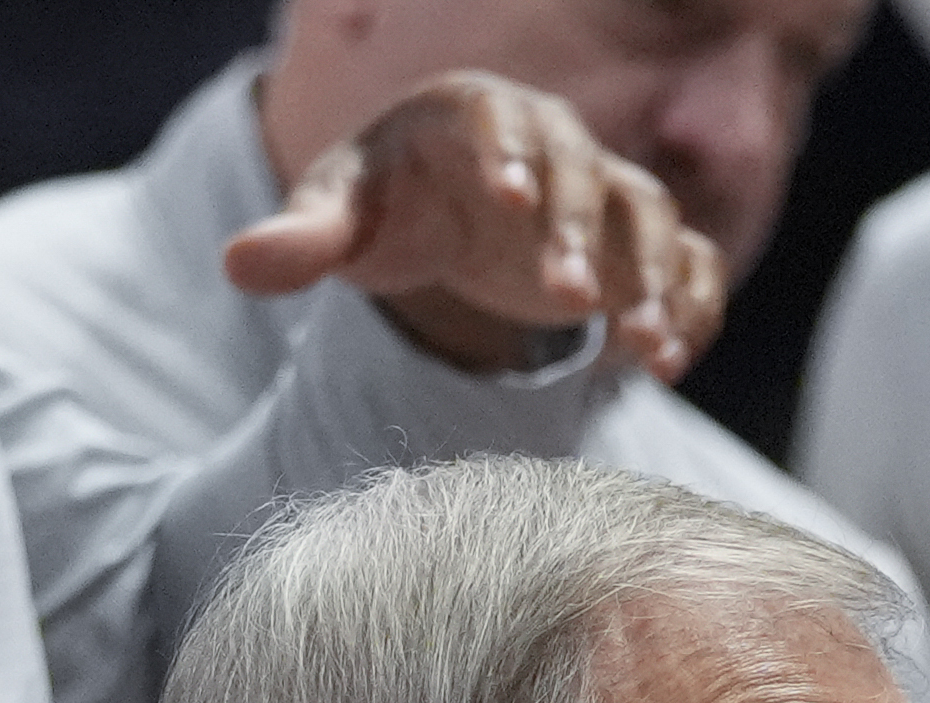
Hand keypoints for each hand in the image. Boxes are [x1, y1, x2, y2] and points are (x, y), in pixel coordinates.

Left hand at [226, 72, 725, 385]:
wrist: (443, 219)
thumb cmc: (387, 205)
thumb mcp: (338, 217)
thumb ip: (299, 240)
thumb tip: (240, 264)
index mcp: (471, 113)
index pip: (499, 118)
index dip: (509, 153)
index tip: (513, 203)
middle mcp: (550, 141)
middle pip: (586, 168)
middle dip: (583, 231)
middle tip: (568, 298)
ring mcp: (601, 192)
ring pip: (650, 215)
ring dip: (655, 277)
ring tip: (647, 346)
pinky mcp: (632, 246)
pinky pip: (687, 262)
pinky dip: (689, 306)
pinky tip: (667, 363)